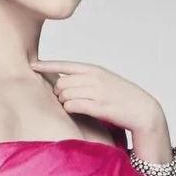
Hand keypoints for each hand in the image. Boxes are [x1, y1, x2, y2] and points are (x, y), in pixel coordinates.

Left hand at [30, 59, 162, 133]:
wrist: (143, 110)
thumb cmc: (121, 97)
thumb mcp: (104, 81)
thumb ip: (85, 79)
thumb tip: (61, 83)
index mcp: (94, 70)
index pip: (65, 65)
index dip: (47, 65)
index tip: (32, 65)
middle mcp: (94, 78)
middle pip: (61, 83)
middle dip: (58, 93)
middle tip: (65, 100)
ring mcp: (97, 92)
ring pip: (65, 95)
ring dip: (64, 102)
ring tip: (72, 106)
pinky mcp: (99, 106)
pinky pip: (72, 105)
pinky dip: (69, 109)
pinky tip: (75, 111)